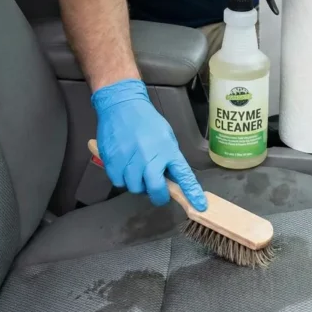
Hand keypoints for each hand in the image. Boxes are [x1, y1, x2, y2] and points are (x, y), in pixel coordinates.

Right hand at [91, 79, 207, 210]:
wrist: (122, 105)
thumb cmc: (145, 120)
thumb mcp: (166, 137)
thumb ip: (169, 158)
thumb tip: (171, 178)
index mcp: (168, 151)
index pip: (184, 177)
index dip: (192, 193)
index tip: (199, 205)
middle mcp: (150, 157)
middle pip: (155, 189)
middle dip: (158, 195)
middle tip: (157, 191)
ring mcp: (130, 160)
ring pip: (134, 187)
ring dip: (137, 184)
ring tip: (137, 169)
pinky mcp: (113, 161)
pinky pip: (118, 181)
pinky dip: (122, 178)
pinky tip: (125, 166)